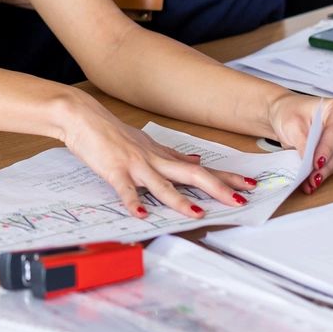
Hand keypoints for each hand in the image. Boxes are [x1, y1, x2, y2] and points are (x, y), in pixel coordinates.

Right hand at [58, 94, 254, 218]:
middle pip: (192, 175)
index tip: (250, 185)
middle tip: (239, 200)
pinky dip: (133, 202)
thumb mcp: (147, 143)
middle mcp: (154, 160)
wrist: (82, 116)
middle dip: (217, 189)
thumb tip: (195, 160)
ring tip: (196, 213)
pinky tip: (141, 215)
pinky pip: (126, 190)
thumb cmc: (111, 132)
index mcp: (162, 155)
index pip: (201, 169)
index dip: (226, 178)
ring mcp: (135, 165)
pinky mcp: (114, 170)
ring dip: (179, 200)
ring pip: (162, 184)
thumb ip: (171, 155)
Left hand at [265, 92, 332, 193]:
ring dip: (324, 171)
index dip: (327, 148)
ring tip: (310, 182)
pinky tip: (312, 180)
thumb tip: (309, 161)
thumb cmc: (291, 112)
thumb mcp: (292, 124)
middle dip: (325, 165)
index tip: (317, 163)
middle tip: (312, 178)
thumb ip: (302, 142)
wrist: (287, 115)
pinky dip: (323, 172)